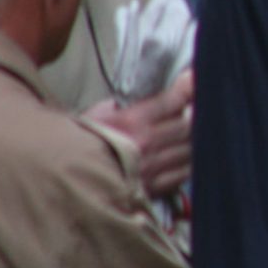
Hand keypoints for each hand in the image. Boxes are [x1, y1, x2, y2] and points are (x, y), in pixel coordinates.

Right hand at [85, 70, 196, 197]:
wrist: (62, 183)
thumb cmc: (75, 148)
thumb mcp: (93, 117)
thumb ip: (118, 106)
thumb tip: (134, 98)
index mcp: (131, 122)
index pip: (172, 100)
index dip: (189, 87)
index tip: (198, 77)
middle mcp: (147, 144)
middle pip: (190, 125)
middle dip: (200, 113)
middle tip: (204, 105)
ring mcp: (153, 169)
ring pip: (192, 150)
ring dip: (198, 139)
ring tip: (200, 131)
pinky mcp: (154, 190)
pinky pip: (184, 174)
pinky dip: (191, 163)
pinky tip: (189, 156)